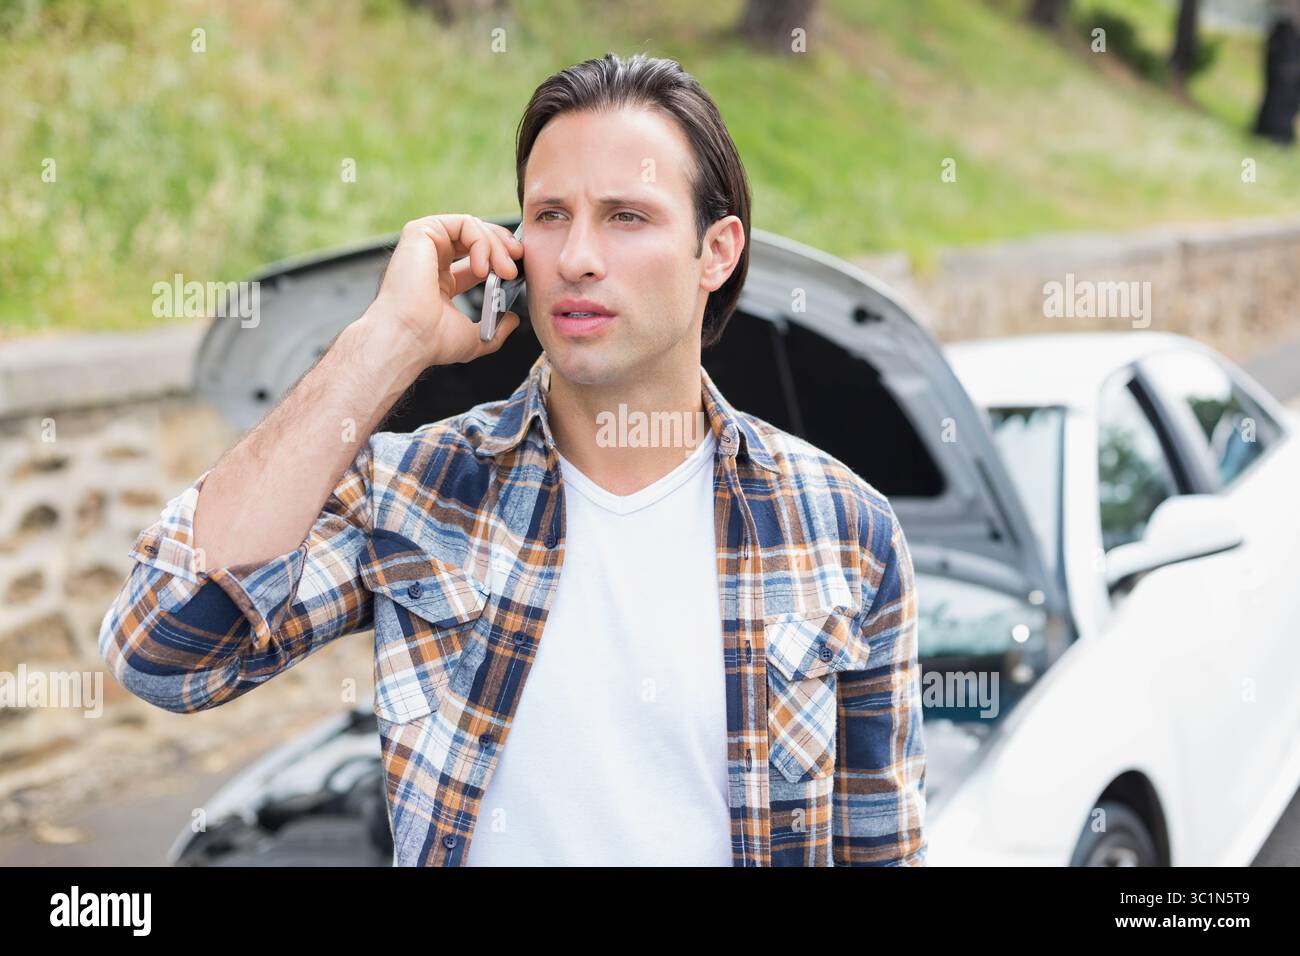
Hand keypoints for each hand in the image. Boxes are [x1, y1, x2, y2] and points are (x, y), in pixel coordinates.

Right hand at [363, 214, 523, 367]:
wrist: (410, 339)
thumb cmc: (431, 341)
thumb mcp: (475, 338)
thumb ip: (496, 328)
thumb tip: (512, 320)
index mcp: (441, 280)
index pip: (476, 257)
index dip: (501, 258)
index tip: (518, 271)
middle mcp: (432, 259)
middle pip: (476, 236)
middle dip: (503, 246)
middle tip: (518, 264)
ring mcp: (425, 244)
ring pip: (473, 227)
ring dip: (497, 245)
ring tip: (505, 271)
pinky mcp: (420, 232)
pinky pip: (464, 224)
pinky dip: (482, 241)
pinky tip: (483, 267)